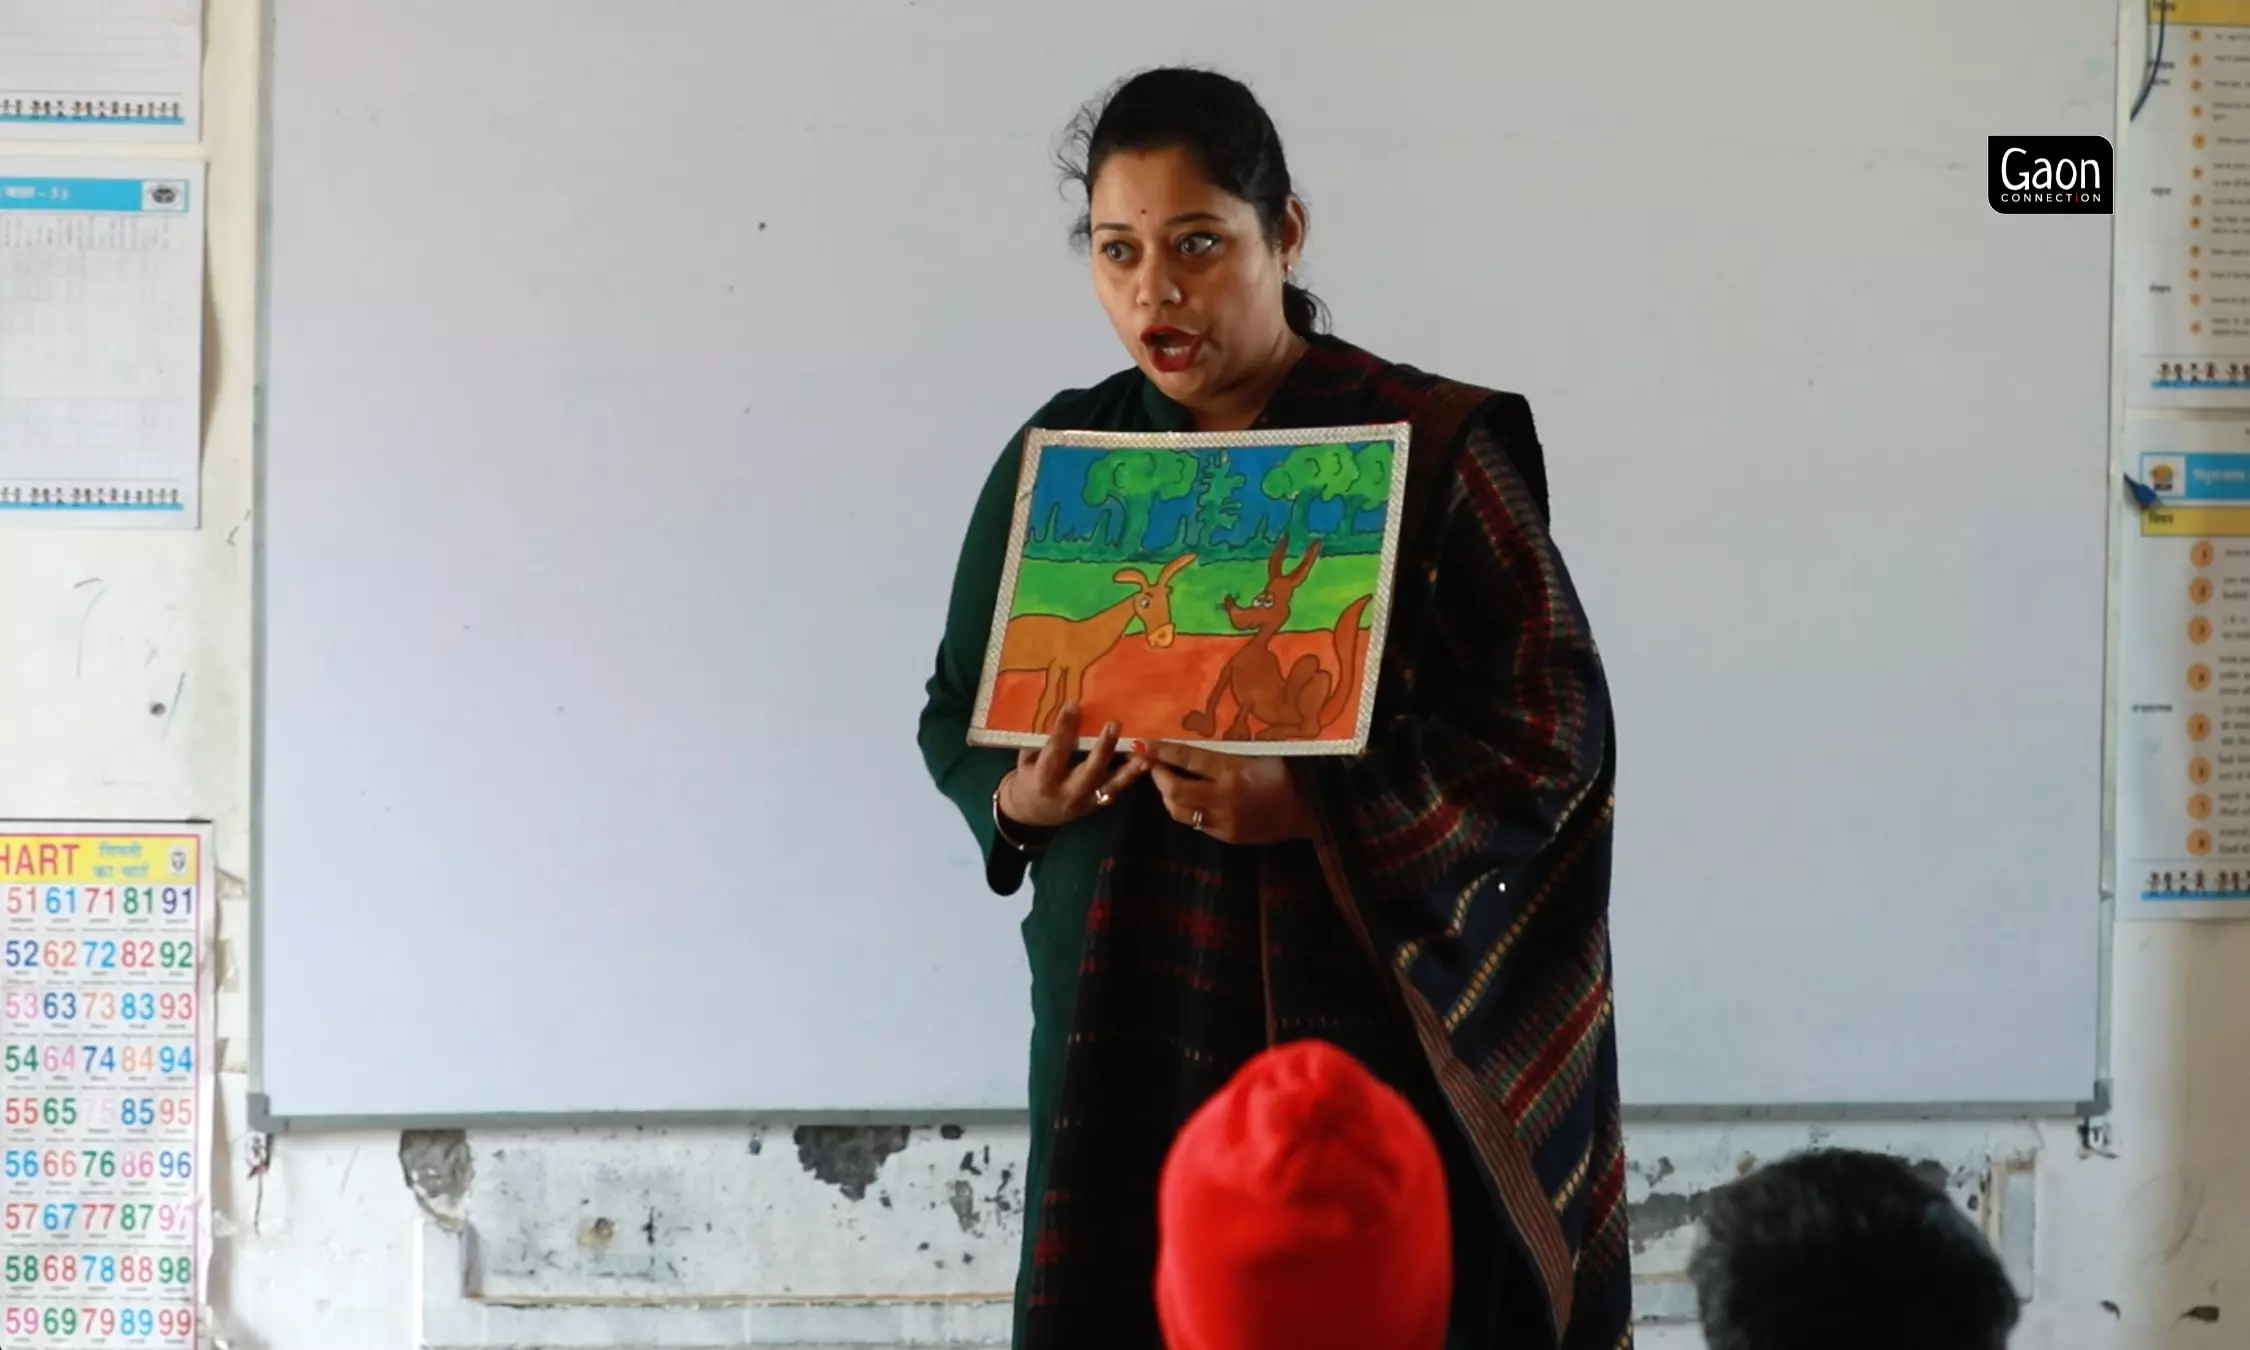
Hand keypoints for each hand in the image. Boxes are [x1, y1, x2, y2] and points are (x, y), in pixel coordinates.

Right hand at [999, 702, 1146, 830]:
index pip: (1055, 751)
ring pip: (1109, 785)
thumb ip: (1039, 743)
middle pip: (1088, 770)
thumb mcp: (1025, 761)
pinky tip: (1145, 762)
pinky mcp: (1096, 805)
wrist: (1033, 814)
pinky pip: (1115, 790)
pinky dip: (1130, 776)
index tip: (1073, 705)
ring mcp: (1084, 801)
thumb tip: (1055, 712)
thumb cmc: (1028, 779)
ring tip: (1144, 751)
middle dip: (1103, 747)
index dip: (1064, 728)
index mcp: (1043, 779)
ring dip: (1128, 769)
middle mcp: (1066, 792)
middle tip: (1115, 723)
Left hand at [1135, 740, 1313, 844]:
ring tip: (1166, 781)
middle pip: (1175, 791)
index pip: (1189, 759)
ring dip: (1167, 796)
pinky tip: (1189, 798)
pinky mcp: (1229, 835)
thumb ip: (1231, 747)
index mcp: (1235, 771)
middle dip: (1158, 776)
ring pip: (1180, 812)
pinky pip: (1198, 824)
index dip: (1163, 751)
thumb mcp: (1263, 750)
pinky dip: (1187, 810)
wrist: (1312, 810)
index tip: (1144, 744)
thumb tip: (1199, 735)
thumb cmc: (1290, 772)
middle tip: (1152, 764)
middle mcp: (1225, 798)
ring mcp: (1225, 821)